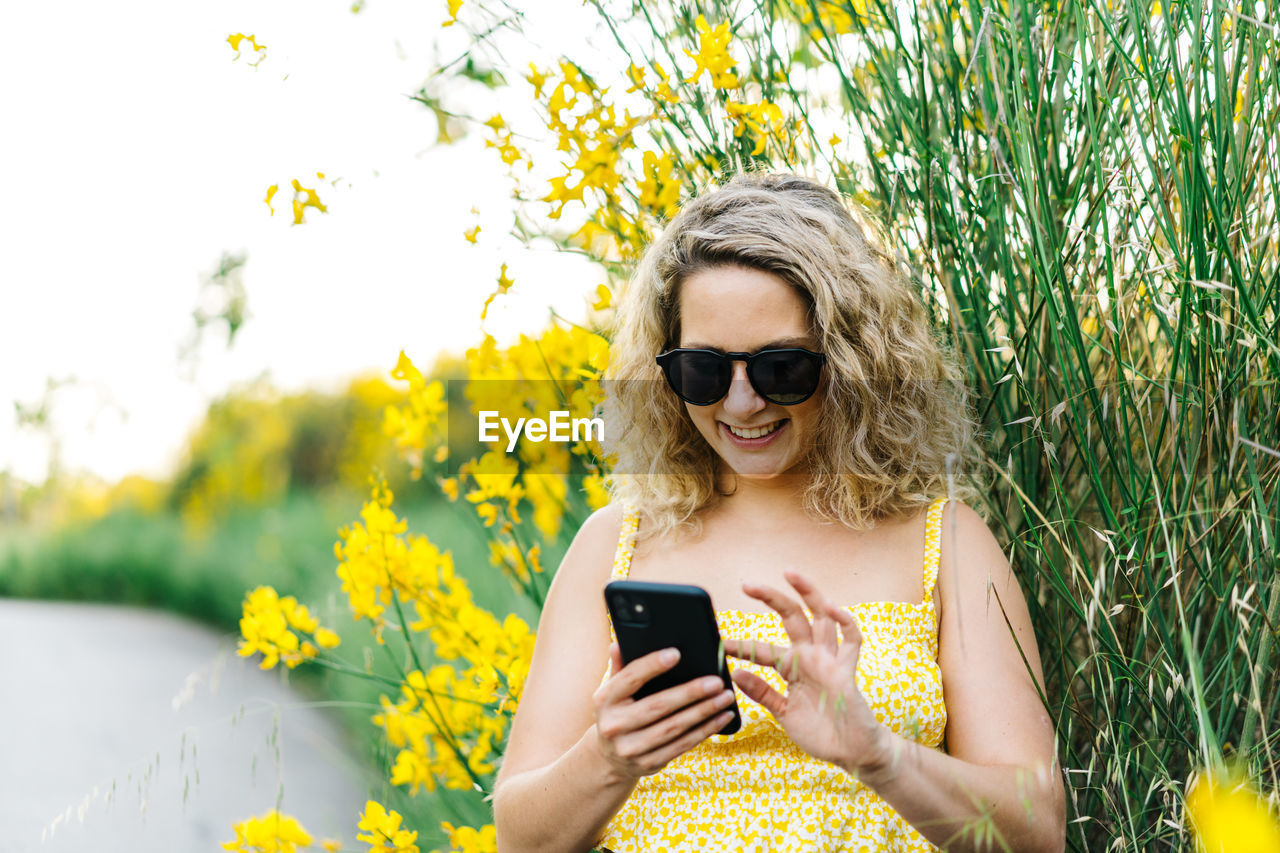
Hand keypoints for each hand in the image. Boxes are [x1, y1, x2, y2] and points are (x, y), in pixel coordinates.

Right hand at [590, 643, 736, 779]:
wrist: (609, 758)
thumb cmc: (617, 713)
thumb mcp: (611, 691)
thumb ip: (620, 667)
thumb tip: (619, 644)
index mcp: (604, 700)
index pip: (630, 678)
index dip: (653, 665)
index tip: (676, 654)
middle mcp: (614, 725)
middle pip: (658, 706)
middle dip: (690, 693)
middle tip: (716, 682)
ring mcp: (631, 748)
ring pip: (674, 728)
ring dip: (704, 713)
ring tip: (725, 698)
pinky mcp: (649, 763)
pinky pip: (681, 745)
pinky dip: (704, 731)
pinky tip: (720, 718)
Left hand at [724, 570, 892, 778]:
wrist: (851, 754)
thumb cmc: (820, 733)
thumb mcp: (783, 714)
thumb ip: (763, 693)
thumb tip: (735, 674)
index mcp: (793, 667)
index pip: (763, 649)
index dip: (742, 646)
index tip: (720, 643)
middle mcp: (811, 657)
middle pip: (793, 617)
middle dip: (772, 598)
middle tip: (747, 584)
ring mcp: (830, 661)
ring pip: (821, 618)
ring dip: (808, 593)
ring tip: (790, 574)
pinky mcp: (847, 671)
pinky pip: (851, 640)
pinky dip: (845, 621)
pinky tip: (832, 608)